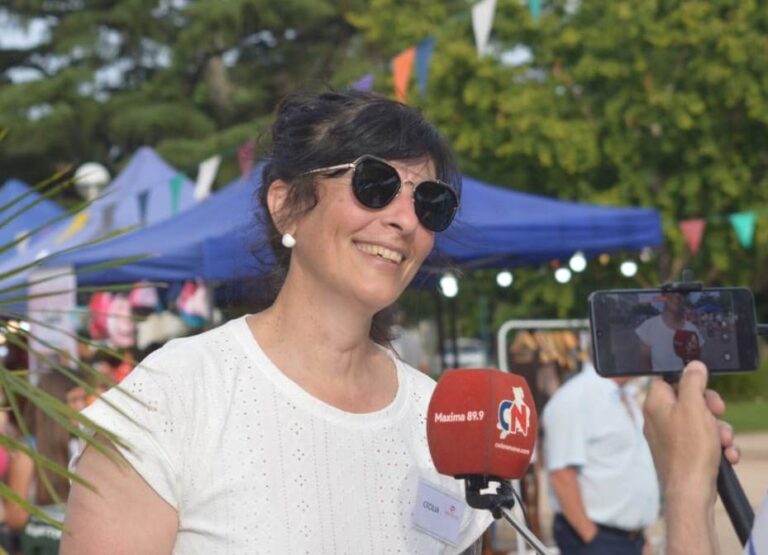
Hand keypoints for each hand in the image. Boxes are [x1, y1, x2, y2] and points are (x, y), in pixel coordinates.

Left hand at [642, 361, 737, 507]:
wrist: (691, 493)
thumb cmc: (689, 451)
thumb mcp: (694, 407)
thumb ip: (692, 382)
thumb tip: (693, 365)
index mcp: (655, 403)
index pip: (669, 378)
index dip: (690, 381)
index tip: (704, 389)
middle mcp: (658, 418)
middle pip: (689, 400)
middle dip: (711, 408)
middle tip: (718, 414)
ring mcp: (669, 436)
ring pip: (701, 422)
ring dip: (719, 430)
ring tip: (723, 442)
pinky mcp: (681, 452)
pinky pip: (702, 441)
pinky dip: (716, 446)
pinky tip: (726, 455)